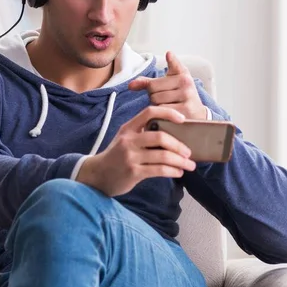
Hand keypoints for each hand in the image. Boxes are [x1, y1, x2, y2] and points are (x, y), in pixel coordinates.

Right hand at [76, 106, 195, 196]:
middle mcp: (128, 140)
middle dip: (178, 145)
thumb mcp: (125, 139)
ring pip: (162, 156)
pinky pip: (159, 170)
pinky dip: (173, 171)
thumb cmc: (116, 156)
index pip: (149, 112)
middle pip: (160, 137)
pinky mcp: (133, 172)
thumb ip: (143, 134)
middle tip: (188, 152)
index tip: (182, 119)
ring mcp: (130, 156)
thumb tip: (172, 134)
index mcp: (128, 128)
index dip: (168, 113)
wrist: (97, 175)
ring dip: (180, 161)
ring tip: (189, 165)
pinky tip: (178, 172)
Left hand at [128, 51, 207, 119]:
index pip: (153, 83)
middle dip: (155, 98)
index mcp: (182, 74)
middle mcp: (186, 83)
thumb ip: (148, 82)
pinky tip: (170, 116)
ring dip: (159, 107)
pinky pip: (164, 113)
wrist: (199, 114)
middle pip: (153, 93)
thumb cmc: (180, 96)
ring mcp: (187, 97)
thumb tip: (131, 85)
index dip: (150, 88)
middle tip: (167, 101)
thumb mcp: (169, 83)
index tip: (160, 67)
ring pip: (157, 103)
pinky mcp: (186, 111)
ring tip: (170, 107)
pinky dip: (163, 116)